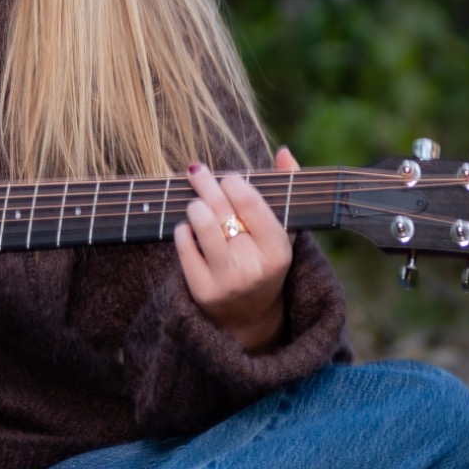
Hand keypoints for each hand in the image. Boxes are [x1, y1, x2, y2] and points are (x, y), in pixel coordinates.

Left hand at [173, 147, 297, 354]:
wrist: (249, 316)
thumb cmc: (264, 260)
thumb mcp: (281, 232)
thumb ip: (285, 190)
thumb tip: (285, 152)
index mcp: (278, 251)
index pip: (251, 204)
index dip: (234, 183)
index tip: (227, 177)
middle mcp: (255, 268)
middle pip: (223, 210)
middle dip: (206, 184)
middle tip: (197, 172)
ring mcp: (227, 281)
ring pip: (202, 225)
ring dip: (194, 206)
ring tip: (194, 201)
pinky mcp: (202, 291)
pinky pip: (184, 245)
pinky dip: (183, 230)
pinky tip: (188, 227)